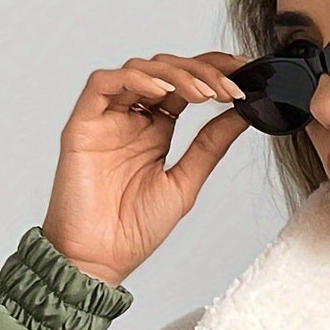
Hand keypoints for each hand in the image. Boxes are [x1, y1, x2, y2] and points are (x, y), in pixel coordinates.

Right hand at [41, 50, 255, 285]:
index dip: (214, 72)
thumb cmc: (135, 229)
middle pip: (167, 70)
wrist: (100, 259)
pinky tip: (164, 90)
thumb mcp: (185, 183)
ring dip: (176, 74)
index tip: (246, 73)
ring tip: (206, 93)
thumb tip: (242, 113)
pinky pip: (103, 83)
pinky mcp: (83, 123)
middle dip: (203, 70)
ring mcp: (107, 118)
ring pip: (140, 69)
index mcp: (156, 130)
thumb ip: (210, 145)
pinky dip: (136, 78)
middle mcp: (132, 118)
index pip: (186, 86)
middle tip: (232, 85)